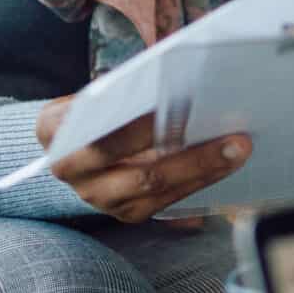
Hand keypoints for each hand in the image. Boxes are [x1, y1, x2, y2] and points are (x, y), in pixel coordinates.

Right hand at [37, 96, 250, 223]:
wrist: (73, 143)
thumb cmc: (97, 107)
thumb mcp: (95, 93)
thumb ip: (125, 91)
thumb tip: (182, 80)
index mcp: (54, 129)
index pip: (99, 130)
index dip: (139, 128)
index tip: (180, 112)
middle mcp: (70, 170)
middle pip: (136, 168)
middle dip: (191, 155)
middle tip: (235, 138)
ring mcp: (98, 197)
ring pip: (155, 189)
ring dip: (203, 169)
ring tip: (239, 149)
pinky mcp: (125, 212)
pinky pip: (166, 202)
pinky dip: (199, 180)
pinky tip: (227, 162)